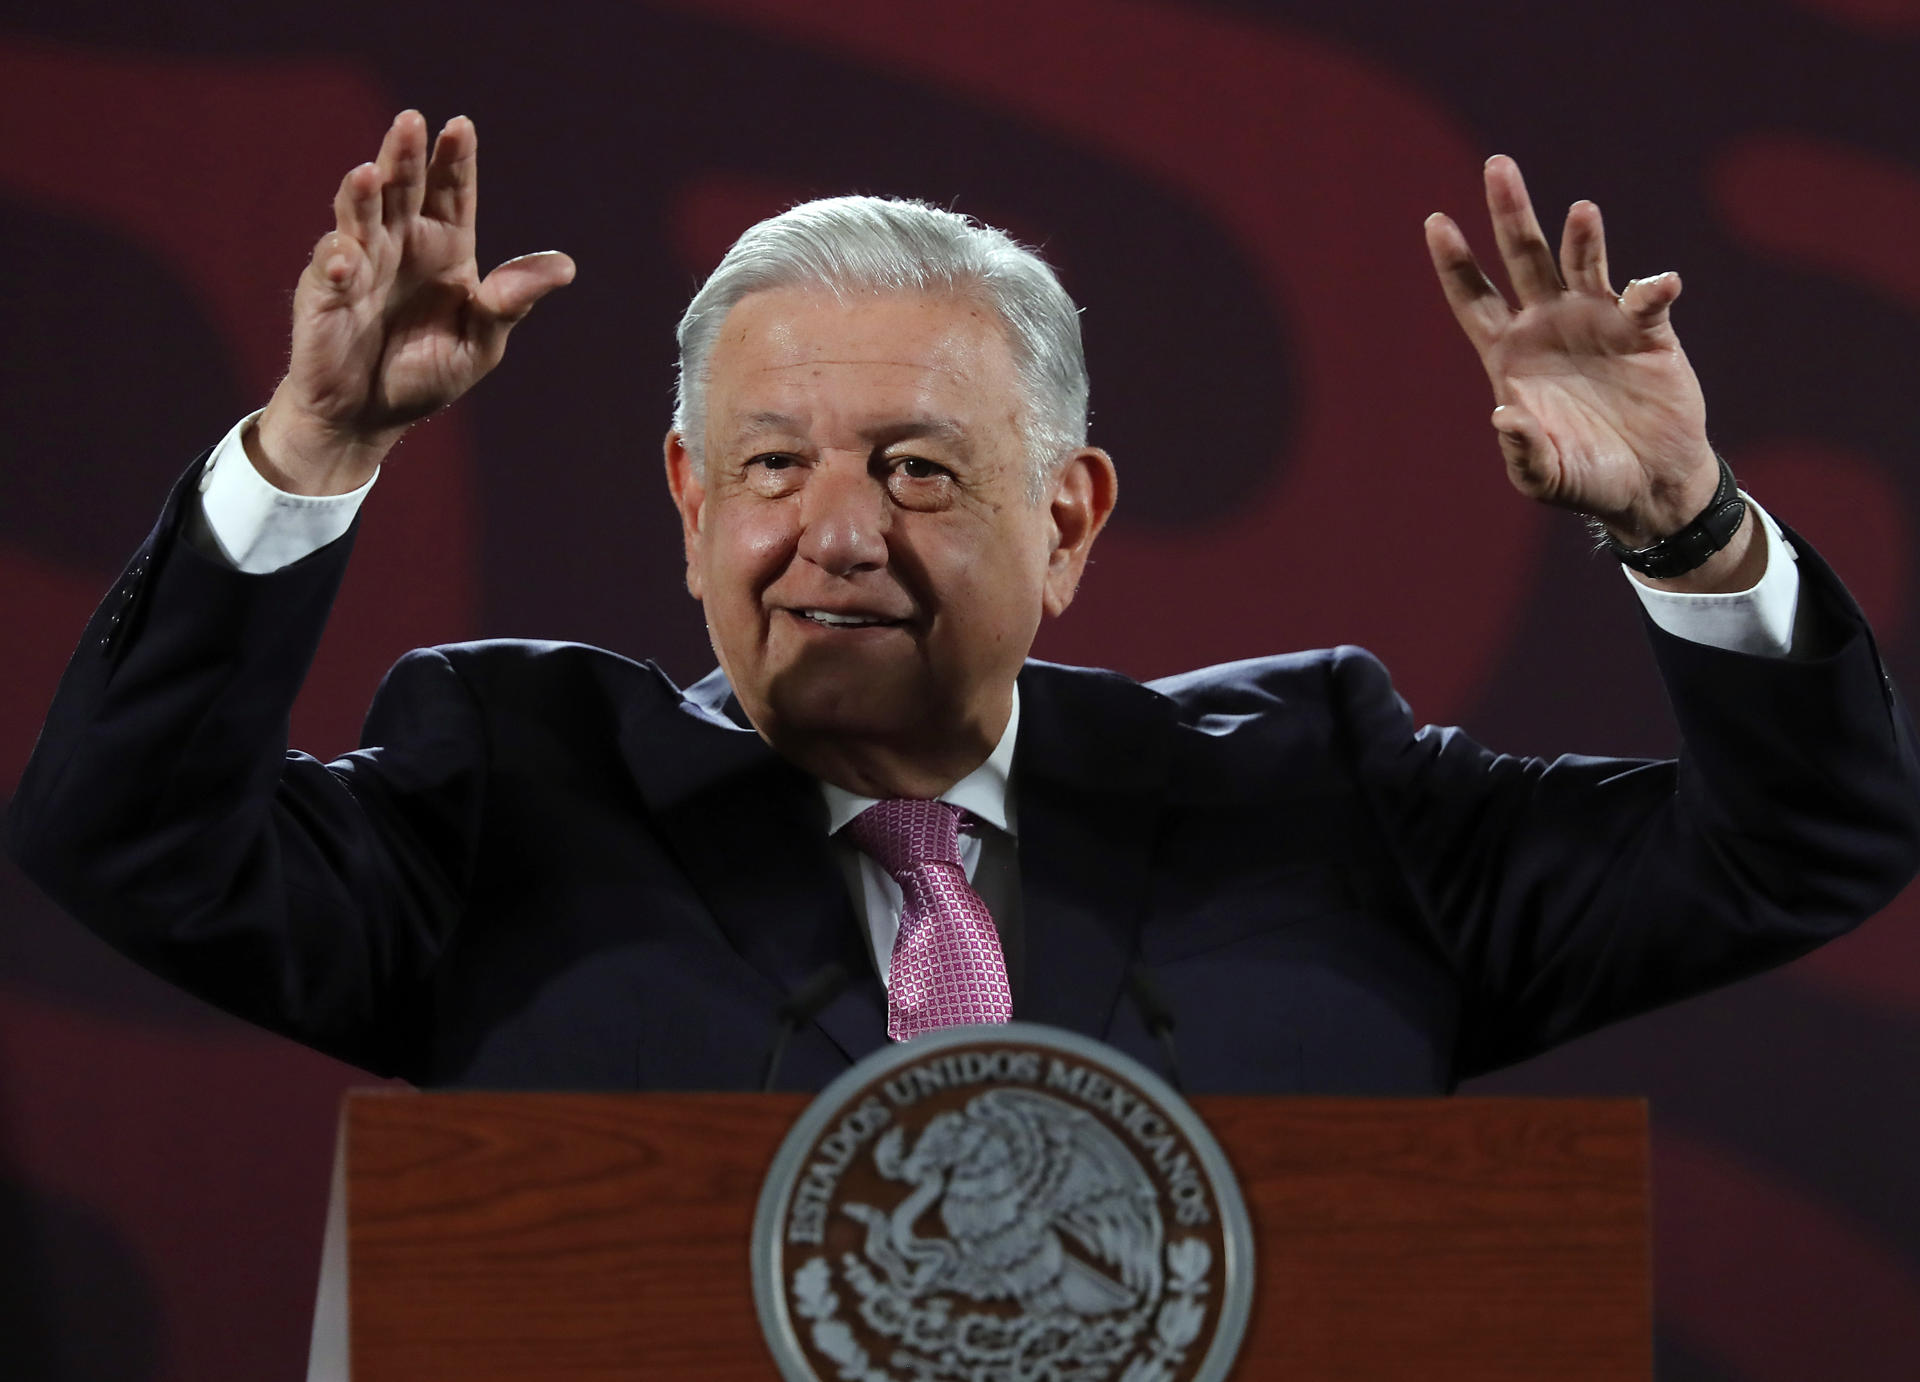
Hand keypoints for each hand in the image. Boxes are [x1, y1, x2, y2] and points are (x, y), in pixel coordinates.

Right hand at [251, 111, 574, 494]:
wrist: (369, 415)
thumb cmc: (426, 372)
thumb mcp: (481, 344)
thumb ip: (511, 303)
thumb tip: (565, 266)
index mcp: (446, 247)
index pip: (452, 192)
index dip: (455, 160)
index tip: (460, 127)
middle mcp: (401, 243)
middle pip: (403, 188)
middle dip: (404, 156)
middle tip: (409, 122)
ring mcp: (360, 262)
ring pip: (359, 215)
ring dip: (362, 194)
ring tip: (369, 175)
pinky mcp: (325, 292)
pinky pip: (331, 270)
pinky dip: (339, 262)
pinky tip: (349, 258)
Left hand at [1426, 157, 1739, 550]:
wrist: (1648, 485)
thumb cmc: (1586, 478)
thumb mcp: (1543, 476)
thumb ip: (1521, 451)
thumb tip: (1503, 416)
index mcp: (1510, 355)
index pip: (1473, 298)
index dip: (1455, 262)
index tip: (1436, 221)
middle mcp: (1548, 326)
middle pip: (1522, 258)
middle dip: (1509, 213)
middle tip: (1497, 165)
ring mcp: (1598, 322)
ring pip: (1581, 263)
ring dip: (1581, 236)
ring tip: (1582, 212)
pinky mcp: (1647, 332)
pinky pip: (1644, 299)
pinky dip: (1650, 289)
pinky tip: (1656, 287)